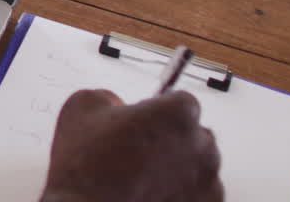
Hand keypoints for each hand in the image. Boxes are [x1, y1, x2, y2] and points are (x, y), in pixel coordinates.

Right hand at [39, 88, 222, 201]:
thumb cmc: (86, 168)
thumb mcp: (82, 107)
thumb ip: (109, 97)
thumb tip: (115, 105)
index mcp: (175, 114)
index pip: (182, 100)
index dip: (161, 109)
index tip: (148, 118)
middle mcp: (200, 144)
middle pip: (194, 133)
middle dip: (171, 139)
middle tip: (139, 150)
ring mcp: (207, 179)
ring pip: (197, 165)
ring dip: (177, 167)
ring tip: (142, 177)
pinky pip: (198, 194)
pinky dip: (181, 193)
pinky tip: (151, 193)